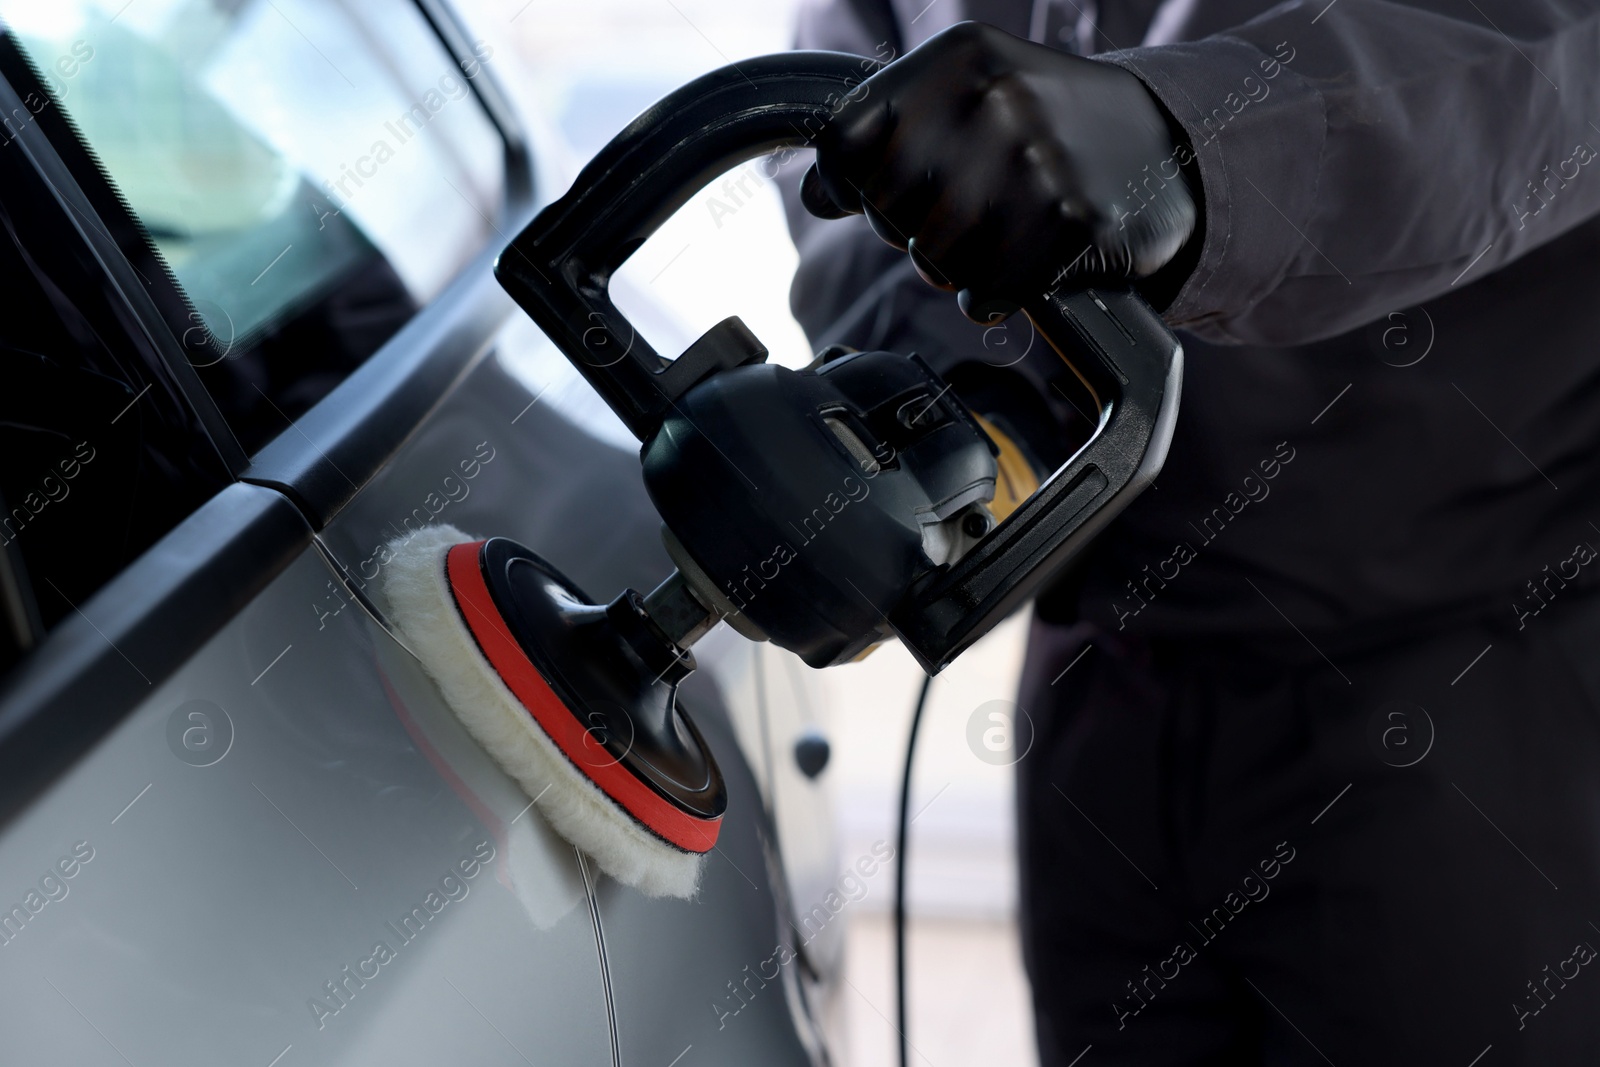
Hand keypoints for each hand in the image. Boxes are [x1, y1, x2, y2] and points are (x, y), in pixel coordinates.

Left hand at [802, 22, 1199, 321]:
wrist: (1164, 148)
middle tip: (970, 213)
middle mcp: (1000, 100)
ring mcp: (1040, 162)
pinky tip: (1028, 262)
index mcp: (961, 59)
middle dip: (915, 229)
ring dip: (957, 266)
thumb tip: (814, 192)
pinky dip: (996, 295)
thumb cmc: (1047, 129)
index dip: (854, 186)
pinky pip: (986, 293)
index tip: (886, 192)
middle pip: (886, 213)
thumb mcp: (969, 100)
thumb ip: (885, 136)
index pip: (846, 144)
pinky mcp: (1075, 225)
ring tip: (1004, 233)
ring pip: (932, 260)